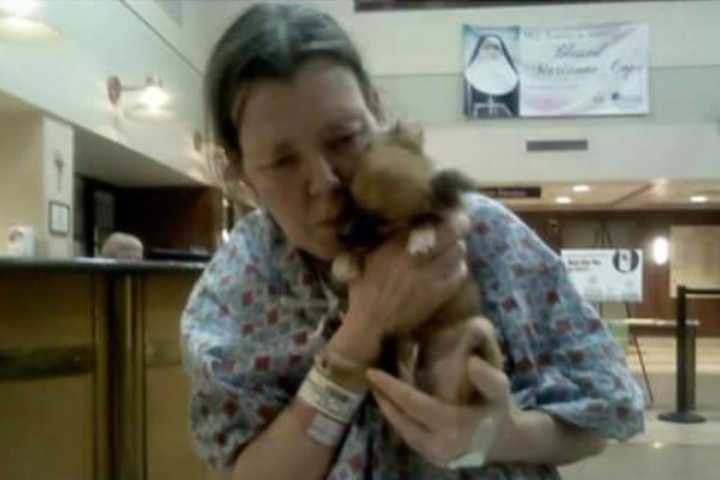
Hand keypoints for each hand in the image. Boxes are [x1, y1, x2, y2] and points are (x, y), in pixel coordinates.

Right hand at [338, 212, 470, 362]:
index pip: (427, 221)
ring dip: (457, 248)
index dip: (442, 215)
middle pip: (450, 233)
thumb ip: (386, 240)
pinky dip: (459, 268)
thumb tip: (403, 223)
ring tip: (453, 249)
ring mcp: (428, 276)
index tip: (446, 213)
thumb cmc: (365, 289)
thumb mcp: (368, 257)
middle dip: (458, 226)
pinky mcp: (437, 294)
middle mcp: (414, 257)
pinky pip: (458, 274)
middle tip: (460, 225)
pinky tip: (453, 269)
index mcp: (395, 245)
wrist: (371, 323)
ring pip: (457, 252)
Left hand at [366, 355, 519, 467]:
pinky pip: (409, 437)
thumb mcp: (500, 390)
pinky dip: (398, 420)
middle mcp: (439, 445)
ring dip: (388, 410)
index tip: (372, 372)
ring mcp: (434, 456)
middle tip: (370, 378)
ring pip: (402, 431)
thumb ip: (488, 377)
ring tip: (378, 390)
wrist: (507, 441)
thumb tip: (471, 362)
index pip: (412, 404)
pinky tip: (393, 405)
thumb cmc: (498, 410)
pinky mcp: (433, 458)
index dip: (391, 388)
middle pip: (401, 420)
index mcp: (452, 427)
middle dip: (383, 399)